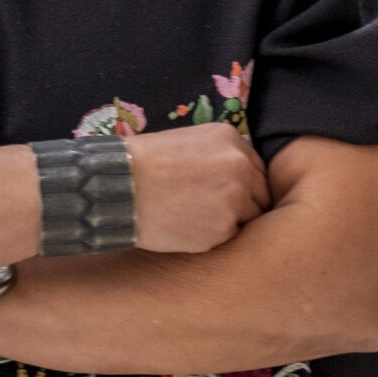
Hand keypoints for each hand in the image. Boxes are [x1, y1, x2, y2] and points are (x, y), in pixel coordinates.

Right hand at [128, 122, 269, 253]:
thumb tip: (238, 177)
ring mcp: (235, 199)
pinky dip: (212, 236)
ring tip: (194, 218)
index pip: (255, 169)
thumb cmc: (142, 163)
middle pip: (259, 194)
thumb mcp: (185, 141)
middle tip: (208, 210)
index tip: (219, 193)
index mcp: (231, 140)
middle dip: (241, 205)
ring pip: (248, 218)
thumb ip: (218, 155)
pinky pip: (229, 237)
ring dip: (229, 222)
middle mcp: (240, 166)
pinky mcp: (223, 229)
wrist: (118, 187)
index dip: (240, 184)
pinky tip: (186, 227)